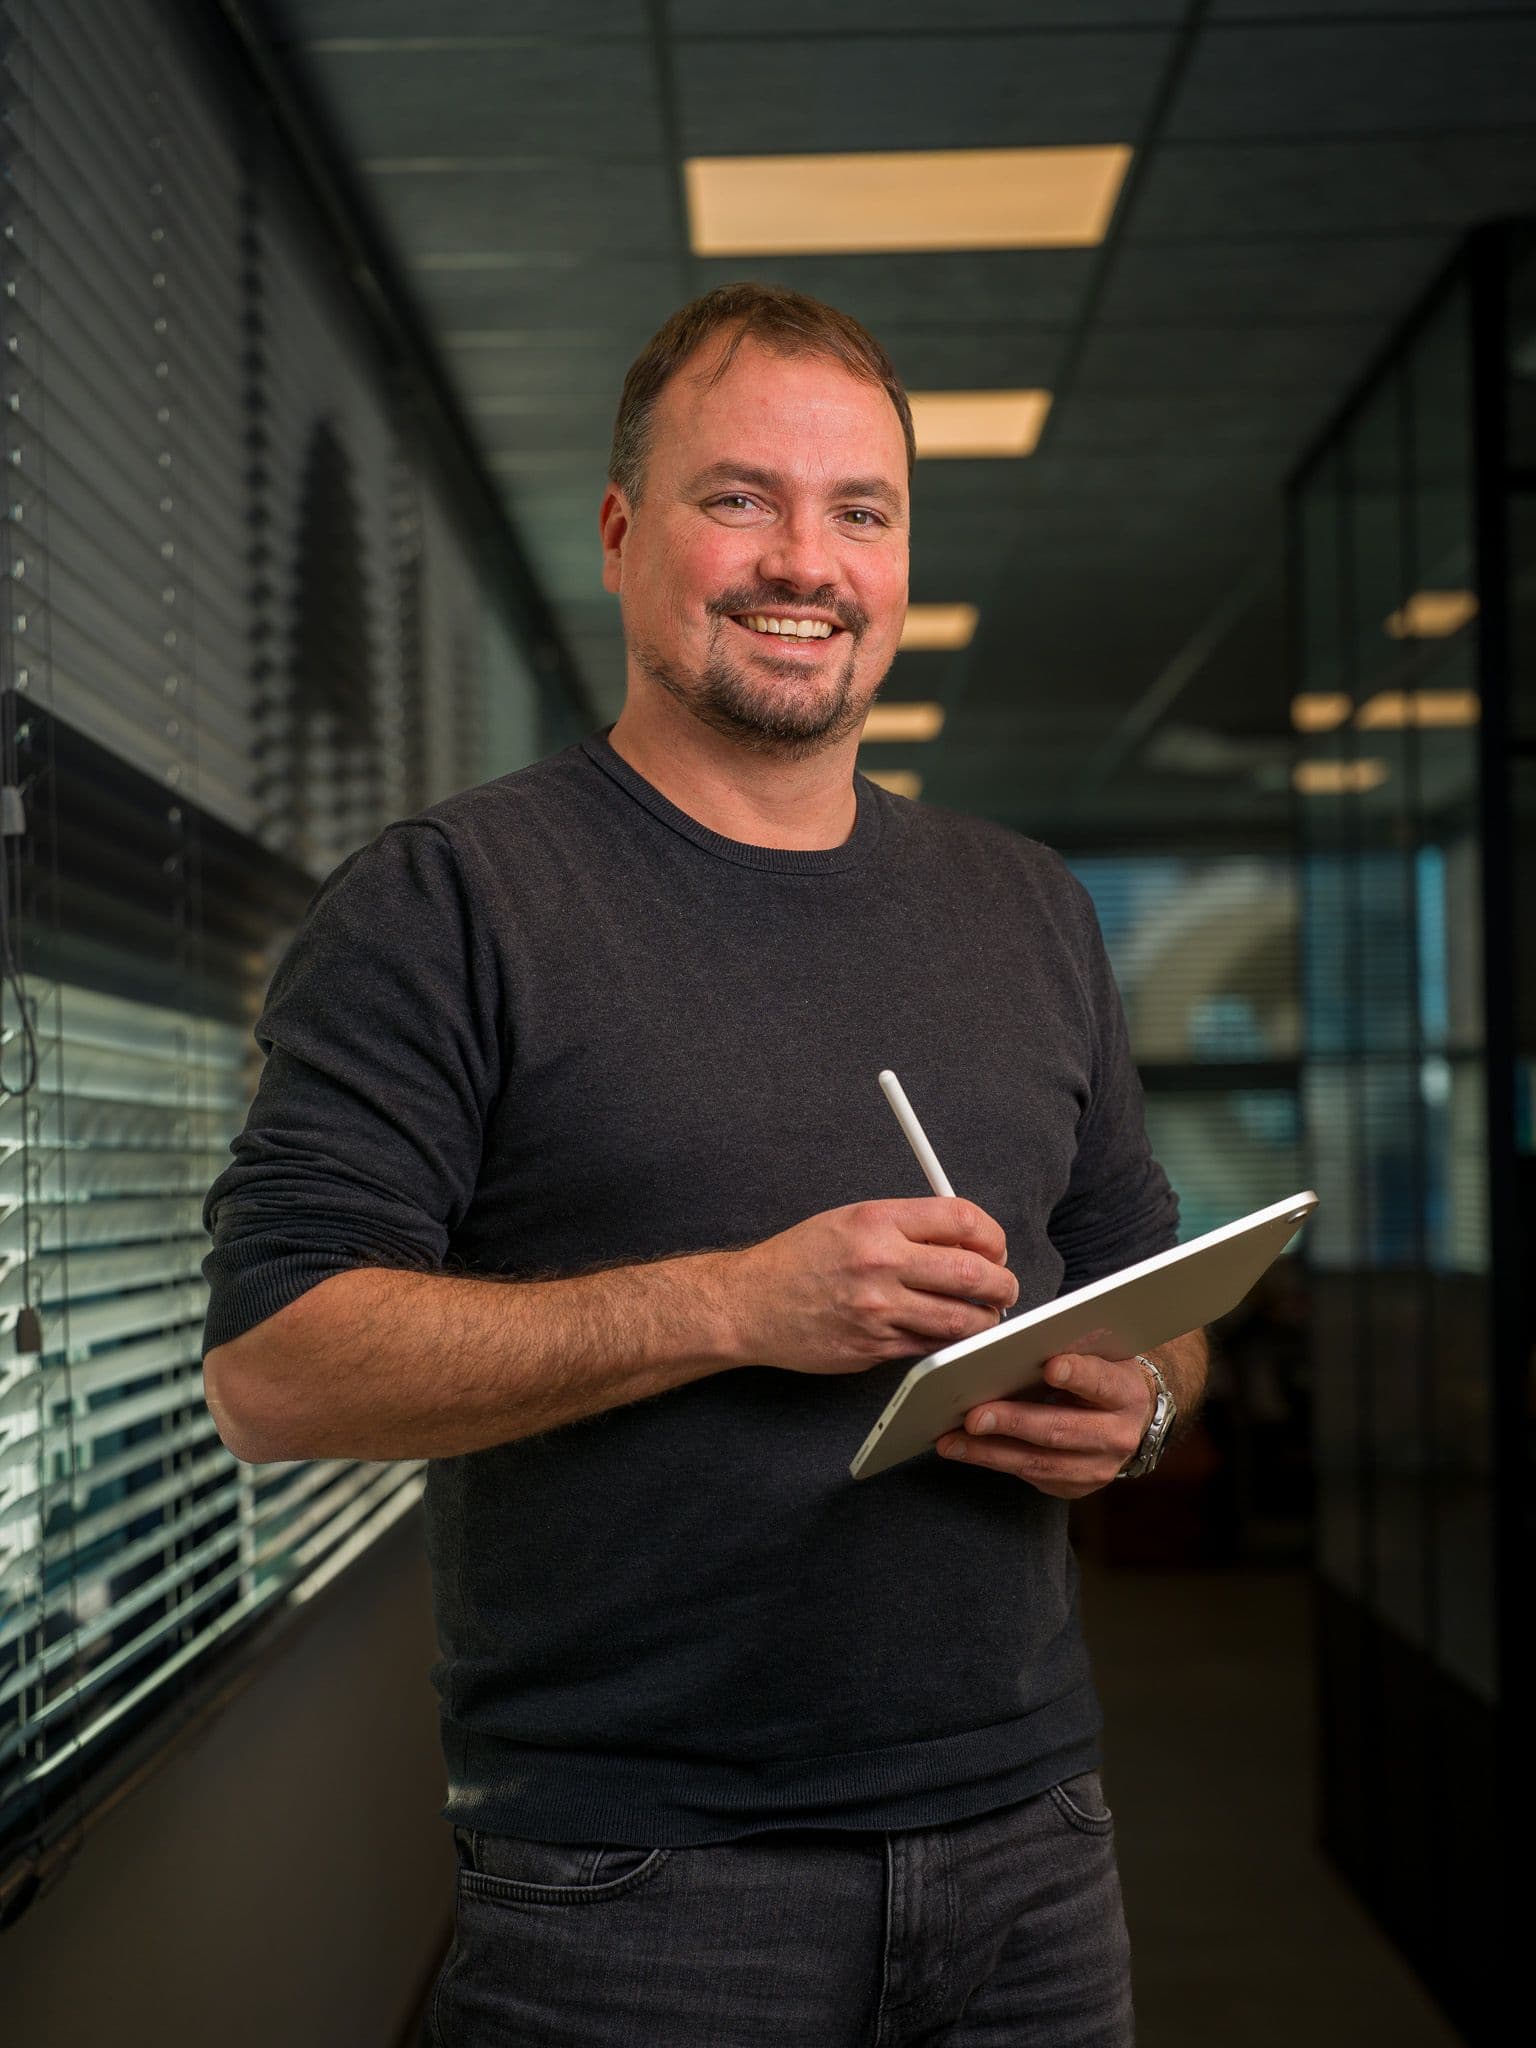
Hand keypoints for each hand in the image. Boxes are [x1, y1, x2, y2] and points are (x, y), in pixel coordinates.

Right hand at [725, 1197, 1017, 1375]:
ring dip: (985, 1320)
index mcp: (877, 1221)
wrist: (749, 1303)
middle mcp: (880, 1262)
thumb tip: (964, 1239)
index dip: (992, 1236)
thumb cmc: (799, 1259)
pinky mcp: (874, 1347)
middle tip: (1004, 1288)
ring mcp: (878, 1309)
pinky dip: (949, 1344)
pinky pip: (932, 1348)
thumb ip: (906, 1225)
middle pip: (973, 1273)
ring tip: (983, 1315)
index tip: (995, 1248)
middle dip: (1002, 1284)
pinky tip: (948, 1335)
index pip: (961, 1219)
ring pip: (962, 1320)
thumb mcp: (849, 1219)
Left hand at [934, 1351, 1154, 1498]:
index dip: (1078, 1375)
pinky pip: (1029, 1476)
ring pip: (1039, 1463)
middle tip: (975, 1416)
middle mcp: (1117, 1435)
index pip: (1102, 1382)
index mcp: (1126, 1392)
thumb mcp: (1099, 1354)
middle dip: (1015, 1422)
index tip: (1050, 1367)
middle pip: (1062, 1429)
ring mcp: (1097, 1468)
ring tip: (951, 1440)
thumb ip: (1070, 1347)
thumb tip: (1016, 1343)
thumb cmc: (1101, 1373)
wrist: (1130, 1419)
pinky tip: (964, 1450)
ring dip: (989, 1452)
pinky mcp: (1074, 1487)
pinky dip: (993, 1461)